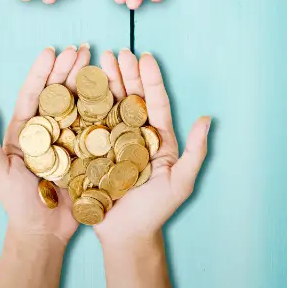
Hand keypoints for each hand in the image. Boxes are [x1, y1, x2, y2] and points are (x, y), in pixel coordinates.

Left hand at [0, 44, 91, 243]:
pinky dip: (104, 106)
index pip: (33, 93)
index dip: (42, 72)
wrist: (44, 232)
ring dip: (87, 80)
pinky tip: (113, 90)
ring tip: (98, 60)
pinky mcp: (87, 151)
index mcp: (26, 130)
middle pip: (59, 92)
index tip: (51, 51)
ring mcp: (69, 139)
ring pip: (79, 103)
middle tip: (82, 48)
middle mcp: (49, 129)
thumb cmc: (17, 203)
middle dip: (69, 68)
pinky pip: (95, 125)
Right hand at [93, 49, 210, 244]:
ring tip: (98, 61)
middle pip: (129, 97)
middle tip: (116, 52)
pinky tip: (79, 87)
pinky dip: (84, 104)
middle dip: (124, 73)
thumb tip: (207, 119)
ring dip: (104, 82)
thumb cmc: (155, 211)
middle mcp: (133, 135)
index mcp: (155, 137)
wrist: (125, 236)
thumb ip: (195, 151)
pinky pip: (88, 124)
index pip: (154, 101)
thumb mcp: (180, 182)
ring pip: (109, 105)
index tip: (144, 56)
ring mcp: (111, 141)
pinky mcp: (92, 151)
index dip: (150, 79)